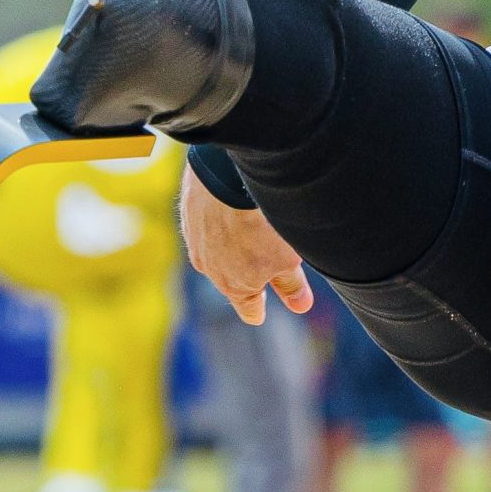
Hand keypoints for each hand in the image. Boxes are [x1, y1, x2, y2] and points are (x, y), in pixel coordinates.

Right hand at [181, 172, 310, 323]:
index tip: (260, 314)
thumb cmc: (259, 223)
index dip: (257, 311)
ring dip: (233, 242)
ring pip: (218, 248)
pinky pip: (208, 221)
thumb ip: (291, 284)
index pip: (247, 308)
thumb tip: (301, 306)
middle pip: (232, 278)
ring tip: (252, 227)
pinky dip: (221, 217)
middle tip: (267, 262)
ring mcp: (195, 239)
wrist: (226, 177)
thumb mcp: (286, 258)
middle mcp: (209, 268)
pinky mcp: (190, 211)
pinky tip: (235, 205)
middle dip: (249, 273)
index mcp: (234, 286)